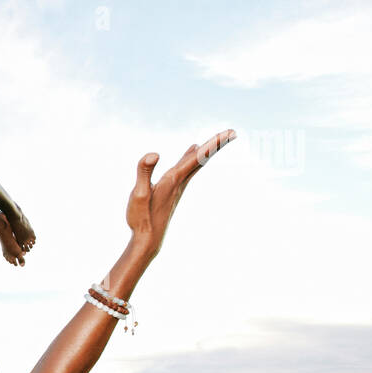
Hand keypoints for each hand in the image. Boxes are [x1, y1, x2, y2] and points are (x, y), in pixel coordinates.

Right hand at [126, 130, 235, 258]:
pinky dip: (193, 159)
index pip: (198, 157)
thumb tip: (155, 154)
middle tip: (233, 133)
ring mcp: (178, 188)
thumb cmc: (142, 218)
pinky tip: (190, 157)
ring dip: (206, 151)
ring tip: (216, 141)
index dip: (214, 144)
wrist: (148, 239)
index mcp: (174, 179)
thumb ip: (144, 172)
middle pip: (202, 159)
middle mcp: (180, 182)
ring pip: (196, 165)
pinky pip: (188, 170)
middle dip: (216, 145)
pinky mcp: (172, 192)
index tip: (231, 133)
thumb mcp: (138, 194)